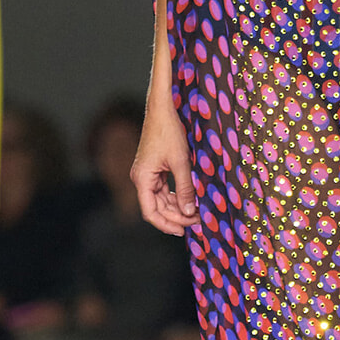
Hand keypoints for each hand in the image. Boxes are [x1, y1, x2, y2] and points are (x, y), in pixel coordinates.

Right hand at [131, 102, 198, 235]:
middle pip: (157, 208)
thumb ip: (185, 188)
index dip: (166, 224)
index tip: (184, 231)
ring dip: (178, 207)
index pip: (150, 212)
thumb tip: (190, 212)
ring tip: (197, 213)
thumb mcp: (181, 161)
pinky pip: (164, 189)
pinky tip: (190, 200)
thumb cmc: (169, 131)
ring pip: (161, 200)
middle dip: (177, 216)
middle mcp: (141, 178)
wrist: (162, 108)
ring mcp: (147, 174)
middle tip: (198, 221)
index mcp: (141, 178)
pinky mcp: (154, 169)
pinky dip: (176, 196)